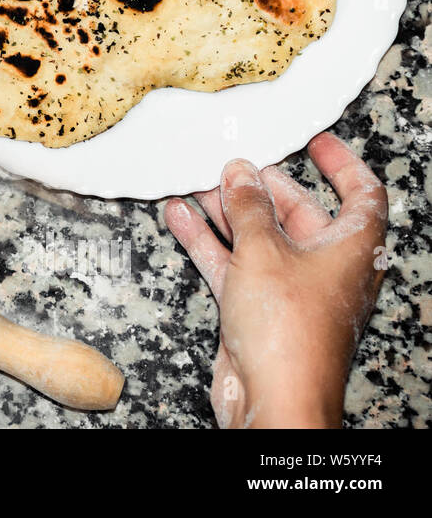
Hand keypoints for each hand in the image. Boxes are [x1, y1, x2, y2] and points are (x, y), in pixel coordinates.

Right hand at [165, 133, 386, 428]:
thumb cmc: (290, 335)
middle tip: (234, 161)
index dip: (342, 164)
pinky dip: (208, 241)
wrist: (273, 399)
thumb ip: (249, 207)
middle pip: (299, 213)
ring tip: (197, 182)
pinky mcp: (256, 307)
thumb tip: (241, 175)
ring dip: (228, 211)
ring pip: (258, 237)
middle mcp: (324, 267)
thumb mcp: (265, 251)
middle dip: (264, 186)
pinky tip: (180, 218)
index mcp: (351, 249)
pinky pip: (232, 263)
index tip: (316, 142)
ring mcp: (289, 288)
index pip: (362, 195)